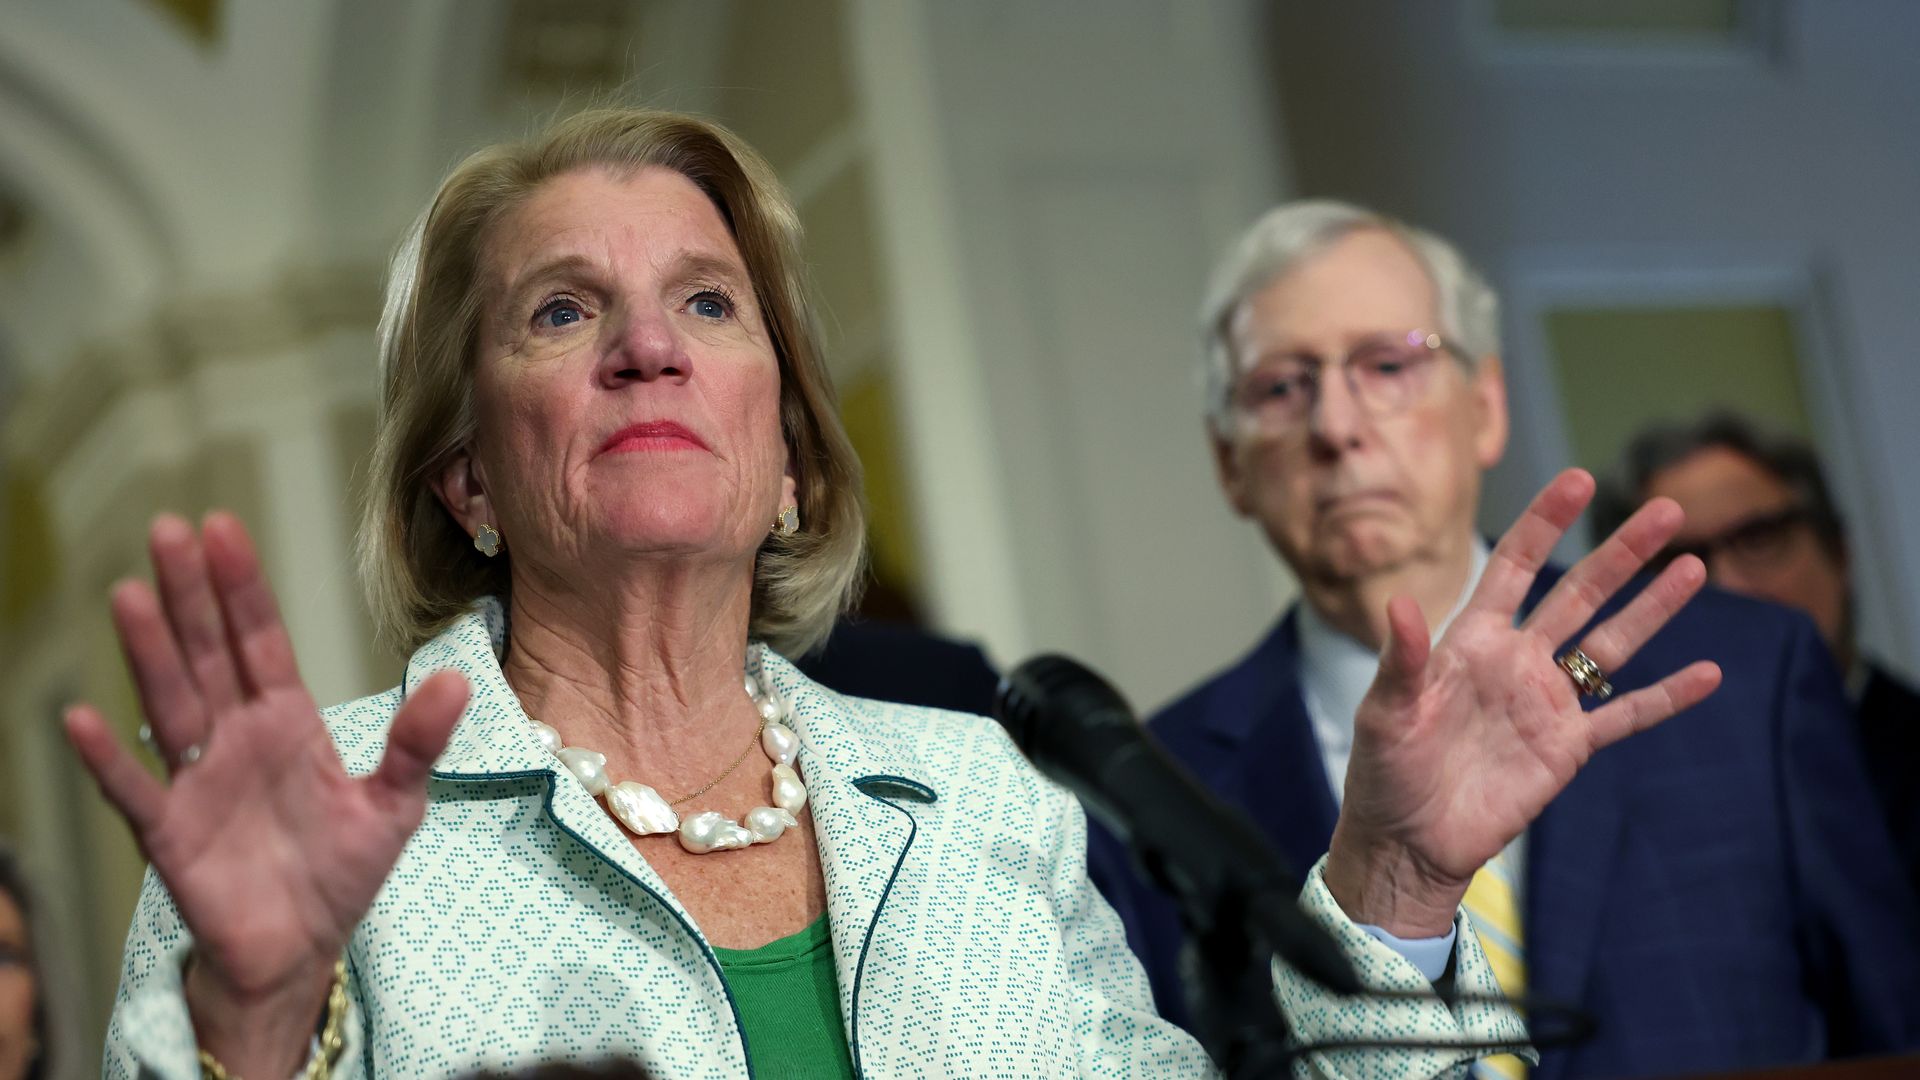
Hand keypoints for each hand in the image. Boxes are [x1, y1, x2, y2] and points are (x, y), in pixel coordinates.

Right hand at [64, 513, 467, 1074]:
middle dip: (190, 595)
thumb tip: (458, 679)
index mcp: (287, 722)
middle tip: (167, 529)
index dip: (243, 588)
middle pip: (208, 654)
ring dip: (149, 653)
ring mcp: (197, 781)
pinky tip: (85, 718)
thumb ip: (418, 742)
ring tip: (128, 595)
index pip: (261, 641)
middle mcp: (235, 739)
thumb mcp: (395, 804)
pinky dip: (109, 759)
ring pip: (169, 703)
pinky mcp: (171, 833)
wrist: (301, 950)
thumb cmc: (341, 871)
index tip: (223, 528)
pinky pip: (135, 790)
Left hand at [1324, 469, 1721, 935]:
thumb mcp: (1384, 712)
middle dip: (1621, 553)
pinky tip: (1708, 673)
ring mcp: (1546, 703)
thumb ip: (1401, 660)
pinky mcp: (1566, 748)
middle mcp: (1516, 662)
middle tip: (1667, 508)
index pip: (1514, 568)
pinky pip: (1625, 716)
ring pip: (1611, 645)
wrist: (1409, 841)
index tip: (1580, 481)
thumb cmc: (1385, 773)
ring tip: (1694, 566)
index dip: (1545, 524)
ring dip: (1652, 608)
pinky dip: (1666, 696)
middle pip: (1578, 595)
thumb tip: (1397, 603)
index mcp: (1470, 642)